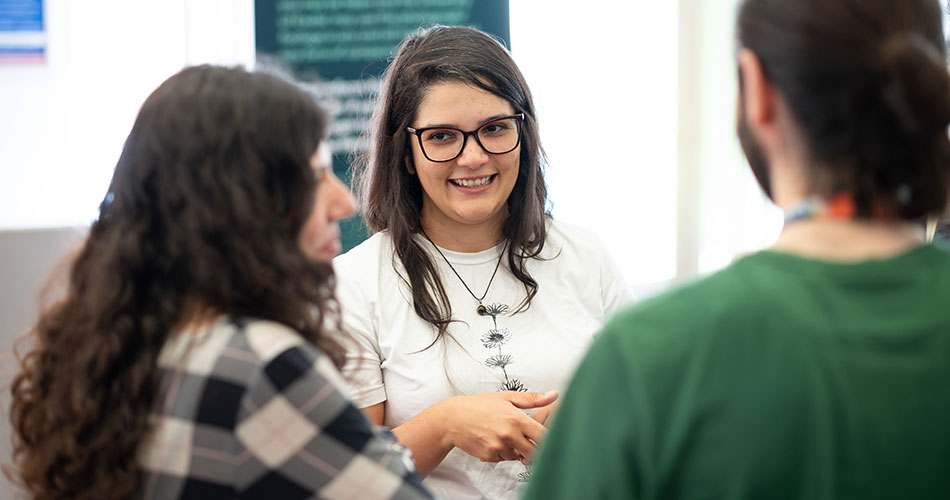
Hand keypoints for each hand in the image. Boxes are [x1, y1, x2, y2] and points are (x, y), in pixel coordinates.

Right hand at [437, 390, 557, 462]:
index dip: (547, 438)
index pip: (543, 435)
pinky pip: (503, 459)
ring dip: (516, 450)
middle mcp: (509, 434)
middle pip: (534, 452)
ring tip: (504, 435)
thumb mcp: (506, 397)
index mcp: (516, 418)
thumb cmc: (478, 406)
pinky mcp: (489, 456)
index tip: (545, 437)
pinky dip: (502, 453)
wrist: (452, 418)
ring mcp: (499, 447)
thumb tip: (553, 395)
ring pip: (518, 456)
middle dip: (533, 448)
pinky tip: (493, 441)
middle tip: (526, 440)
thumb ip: (532, 399)